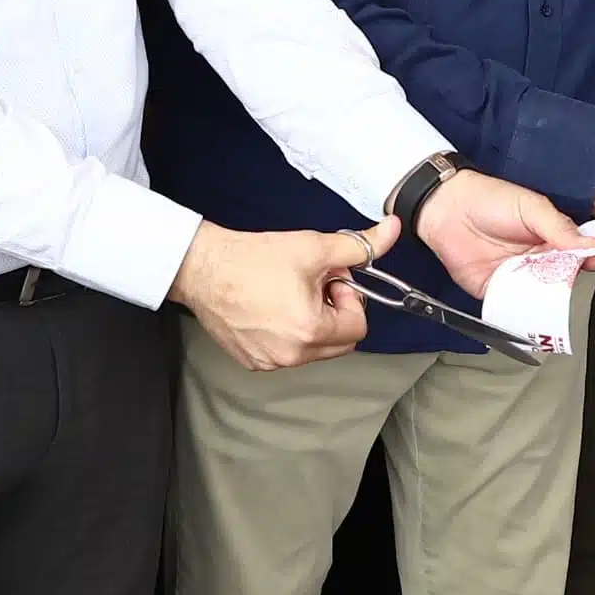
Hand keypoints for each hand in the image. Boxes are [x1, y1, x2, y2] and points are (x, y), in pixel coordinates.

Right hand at [172, 218, 382, 368]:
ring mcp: (269, 361)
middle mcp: (291, 355)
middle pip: (339, 342)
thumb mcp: (314, 247)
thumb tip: (392, 232)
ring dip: (313, 323)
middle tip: (312, 284)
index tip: (331, 280)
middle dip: (335, 312)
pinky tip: (271, 307)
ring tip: (289, 293)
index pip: (359, 326)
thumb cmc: (251, 258)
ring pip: (314, 349)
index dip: (351, 298)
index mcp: (310, 331)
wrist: (202, 267)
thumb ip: (359, 245)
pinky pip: (287, 352)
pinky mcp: (252, 361)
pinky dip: (288, 333)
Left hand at [415, 168, 589, 296]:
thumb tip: (590, 243)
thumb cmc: (489, 200)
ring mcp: (518, 277)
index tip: (591, 263)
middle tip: (564, 281)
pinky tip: (525, 309)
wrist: (447, 210)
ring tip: (546, 297)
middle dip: (566, 284)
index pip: (577, 254)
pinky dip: (520, 311)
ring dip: (545, 302)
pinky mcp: (497, 291)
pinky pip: (513, 306)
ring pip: (540, 297)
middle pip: (561, 279)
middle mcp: (537, 259)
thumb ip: (559, 227)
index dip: (587, 260)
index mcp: (550, 237)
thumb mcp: (531, 207)